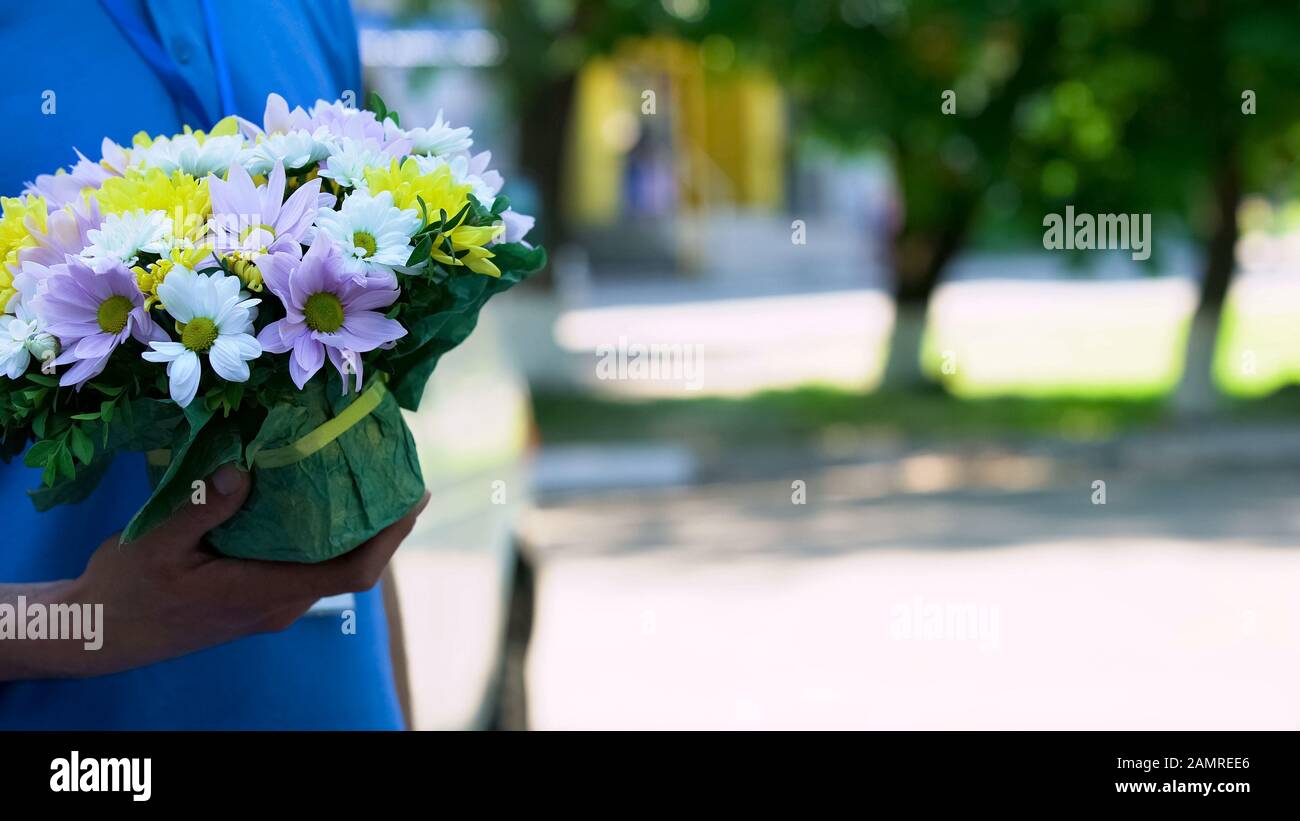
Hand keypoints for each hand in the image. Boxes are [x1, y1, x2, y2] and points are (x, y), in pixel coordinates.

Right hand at [28, 465, 429, 679]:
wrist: (96, 635)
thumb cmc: (125, 593)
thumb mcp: (155, 544)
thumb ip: (202, 508)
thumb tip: (245, 470)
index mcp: (266, 593)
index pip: (352, 572)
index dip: (390, 538)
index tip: (414, 498)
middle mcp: (278, 602)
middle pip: (349, 564)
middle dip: (379, 522)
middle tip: (395, 470)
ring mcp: (268, 603)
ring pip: (326, 564)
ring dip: (350, 525)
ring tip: (363, 472)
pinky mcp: (254, 596)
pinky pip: (302, 563)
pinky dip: (319, 531)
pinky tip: (312, 494)